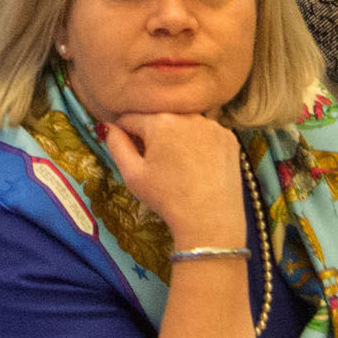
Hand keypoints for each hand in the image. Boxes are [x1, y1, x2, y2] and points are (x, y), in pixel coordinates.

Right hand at [97, 111, 247, 246]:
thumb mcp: (132, 174)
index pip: (132, 118)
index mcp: (160, 121)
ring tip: (179, 168)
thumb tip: (107, 126)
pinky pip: (206, 135)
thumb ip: (116, 145)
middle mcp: (188, 116)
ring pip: (184, 126)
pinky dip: (200, 145)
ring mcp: (212, 126)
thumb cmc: (167, 198)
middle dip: (153, 137)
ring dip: (177, 139)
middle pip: (160, 120)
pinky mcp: (229, 138)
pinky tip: (199, 167)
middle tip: (157, 166)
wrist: (210, 221)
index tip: (130, 154)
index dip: (126, 135)